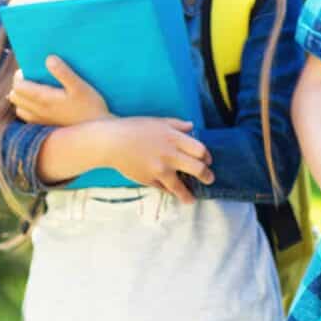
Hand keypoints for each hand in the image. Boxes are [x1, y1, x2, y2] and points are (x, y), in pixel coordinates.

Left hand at [9, 56, 111, 126]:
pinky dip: (27, 110)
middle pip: (14, 97)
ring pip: (19, 109)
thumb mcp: (80, 86)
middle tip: (31, 79)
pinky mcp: (46, 128)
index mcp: (44, 99)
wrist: (97, 132)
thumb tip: (48, 58)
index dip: (19, 76)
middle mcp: (38, 111)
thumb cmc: (90, 106)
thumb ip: (63, 72)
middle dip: (18, 86)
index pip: (18, 86)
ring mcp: (41, 121)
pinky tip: (39, 105)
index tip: (29, 70)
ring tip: (33, 91)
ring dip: (21, 98)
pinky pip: (27, 118)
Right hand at [41, 117, 211, 202]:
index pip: (200, 150)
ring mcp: (160, 169)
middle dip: (206, 175)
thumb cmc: (134, 128)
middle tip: (209, 179)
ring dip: (189, 194)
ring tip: (192, 199)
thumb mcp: (158, 121)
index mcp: (174, 138)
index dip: (207, 156)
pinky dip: (170, 192)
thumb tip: (192, 127)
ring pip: (180, 186)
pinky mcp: (149, 180)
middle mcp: (170, 154)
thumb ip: (177, 125)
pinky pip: (164, 189)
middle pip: (197, 168)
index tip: (207, 160)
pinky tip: (174, 194)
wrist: (110, 142)